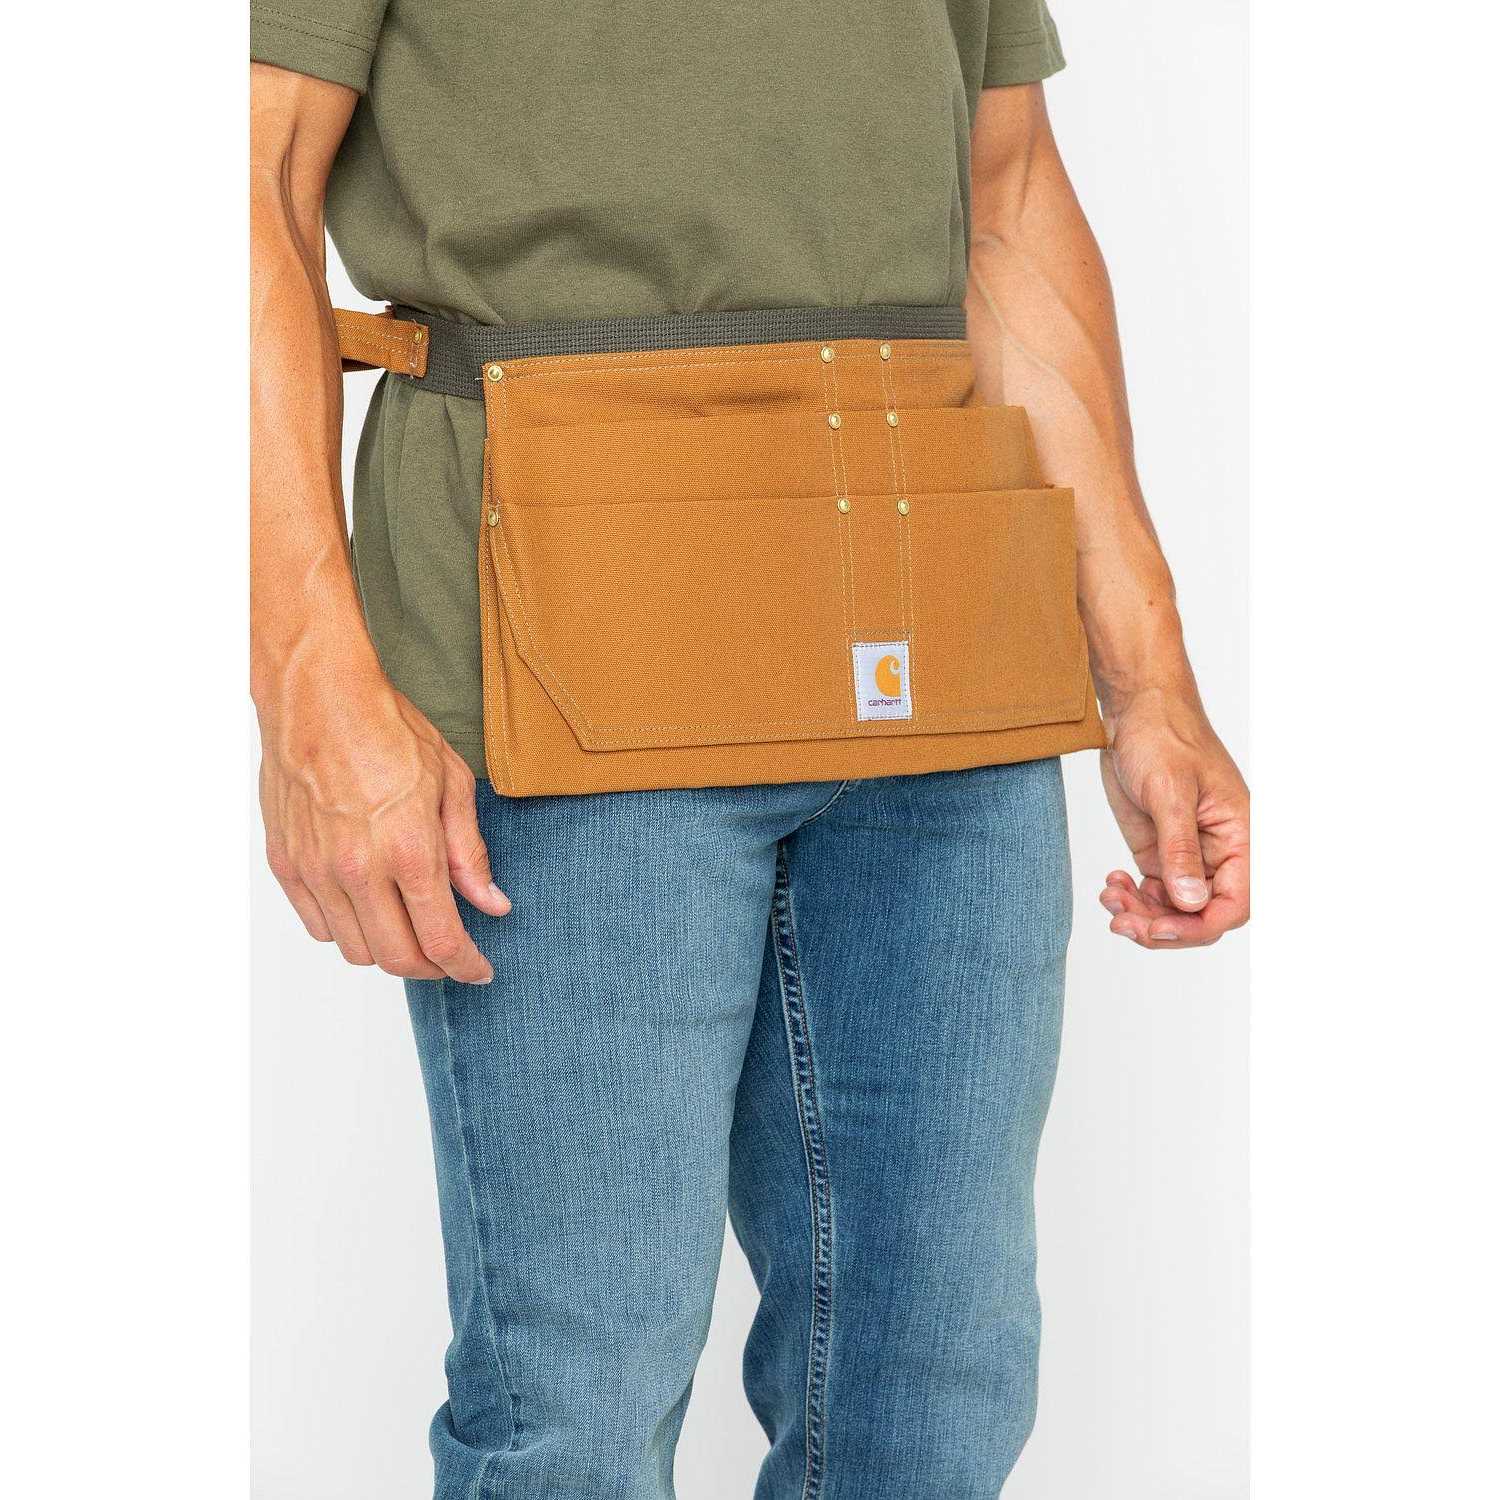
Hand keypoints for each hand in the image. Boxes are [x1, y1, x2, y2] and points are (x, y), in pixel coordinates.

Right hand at [258, 670, 509, 982]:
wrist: (317, 698)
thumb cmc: (388, 730)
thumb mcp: (452, 784)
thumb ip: (469, 854)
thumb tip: (492, 903)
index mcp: (409, 850)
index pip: (441, 940)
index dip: (465, 966)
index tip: (478, 971)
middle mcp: (359, 870)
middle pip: (397, 958)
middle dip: (432, 969)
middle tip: (449, 957)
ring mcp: (318, 870)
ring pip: (355, 949)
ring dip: (389, 952)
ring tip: (410, 930)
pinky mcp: (287, 864)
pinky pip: (318, 925)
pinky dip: (348, 930)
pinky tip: (368, 909)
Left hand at [1096, 688, 1248, 949]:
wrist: (1135, 711)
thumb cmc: (1164, 736)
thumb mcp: (1170, 792)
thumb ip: (1180, 848)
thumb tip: (1191, 902)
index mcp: (1239, 836)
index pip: (1235, 903)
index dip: (1199, 926)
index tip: (1158, 929)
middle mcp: (1218, 851)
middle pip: (1201, 915)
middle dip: (1163, 927)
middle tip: (1122, 923)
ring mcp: (1187, 853)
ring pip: (1174, 909)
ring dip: (1141, 915)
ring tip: (1110, 898)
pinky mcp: (1159, 850)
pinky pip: (1152, 893)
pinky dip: (1131, 899)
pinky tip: (1111, 886)